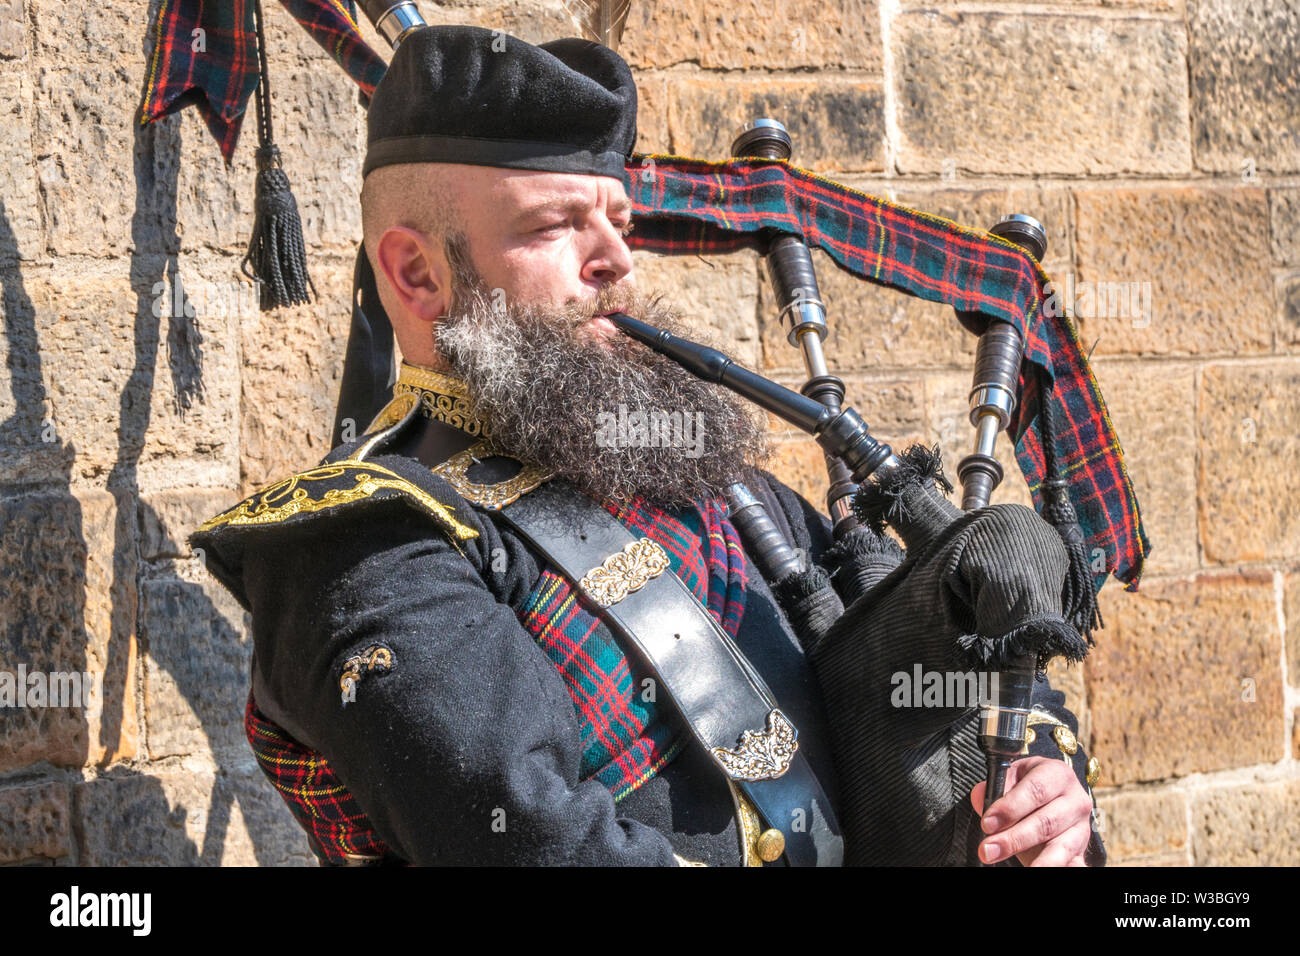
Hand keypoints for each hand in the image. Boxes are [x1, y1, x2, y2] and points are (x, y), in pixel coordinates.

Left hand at [968, 756, 1093, 866]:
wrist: (1052, 798)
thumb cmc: (1028, 788)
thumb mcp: (1012, 778)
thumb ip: (995, 788)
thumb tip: (980, 797)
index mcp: (1056, 774)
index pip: (1035, 790)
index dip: (1010, 808)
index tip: (987, 823)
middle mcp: (1075, 799)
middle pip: (1045, 822)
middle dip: (1014, 839)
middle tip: (988, 850)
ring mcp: (1081, 826)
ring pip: (1061, 846)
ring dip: (1039, 861)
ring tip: (1025, 869)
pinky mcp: (1081, 849)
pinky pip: (1074, 863)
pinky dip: (1062, 867)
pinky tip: (1043, 868)